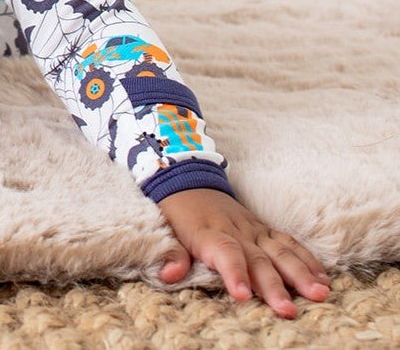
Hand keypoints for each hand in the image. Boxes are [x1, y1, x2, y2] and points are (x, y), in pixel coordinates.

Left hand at [156, 188, 330, 317]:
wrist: (187, 180)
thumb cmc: (178, 213)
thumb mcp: (168, 231)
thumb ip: (173, 255)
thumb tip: (167, 275)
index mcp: (209, 234)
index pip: (225, 253)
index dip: (234, 273)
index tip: (242, 295)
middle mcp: (236, 231)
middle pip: (258, 259)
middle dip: (274, 285)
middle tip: (289, 310)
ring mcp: (253, 229)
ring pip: (280, 250)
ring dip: (300, 272)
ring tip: (320, 293)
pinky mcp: (263, 228)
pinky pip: (287, 241)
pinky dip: (306, 258)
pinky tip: (323, 277)